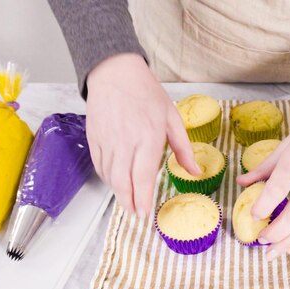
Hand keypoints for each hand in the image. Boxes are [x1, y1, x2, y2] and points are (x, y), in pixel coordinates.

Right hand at [86, 53, 200, 215]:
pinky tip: (116, 182)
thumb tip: (195, 172)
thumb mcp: (172, 118)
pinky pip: (99, 165)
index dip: (143, 198)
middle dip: (128, 202)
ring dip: (118, 193)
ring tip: (128, 202)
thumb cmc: (147, 93)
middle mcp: (125, 142)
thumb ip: (183, 149)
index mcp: (148, 137)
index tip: (145, 213)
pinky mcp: (94, 138)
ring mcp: (107, 141)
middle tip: (135, 214)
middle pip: (122, 182)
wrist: (115, 72)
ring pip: (109, 176)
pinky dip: (107, 178)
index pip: (143, 176)